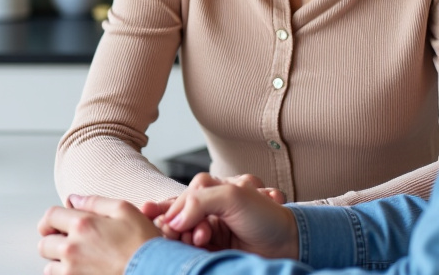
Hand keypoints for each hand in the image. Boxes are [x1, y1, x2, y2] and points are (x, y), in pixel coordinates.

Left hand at [38, 195, 159, 274]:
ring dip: (58, 261)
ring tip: (77, 259)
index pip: (49, 217)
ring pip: (49, 266)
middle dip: (53, 240)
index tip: (56, 223)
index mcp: (82, 225)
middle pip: (44, 243)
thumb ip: (95, 202)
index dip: (51, 219)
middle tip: (67, 241)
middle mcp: (72, 248)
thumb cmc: (144, 243)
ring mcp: (73, 271)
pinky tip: (82, 270)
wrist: (155, 271)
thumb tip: (73, 200)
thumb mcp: (124, 209)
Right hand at [160, 176, 298, 259]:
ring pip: (185, 232)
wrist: (287, 245)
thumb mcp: (231, 196)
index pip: (185, 196)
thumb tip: (173, 220)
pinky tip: (200, 245)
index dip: (168, 205)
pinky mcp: (215, 248)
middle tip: (178, 232)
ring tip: (201, 239)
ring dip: (186, 235)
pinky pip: (193, 247)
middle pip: (181, 215)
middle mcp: (213, 207)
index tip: (150, 212)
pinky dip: (191, 247)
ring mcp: (214, 229)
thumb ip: (198, 201)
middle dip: (177, 223)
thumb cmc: (266, 216)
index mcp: (216, 189)